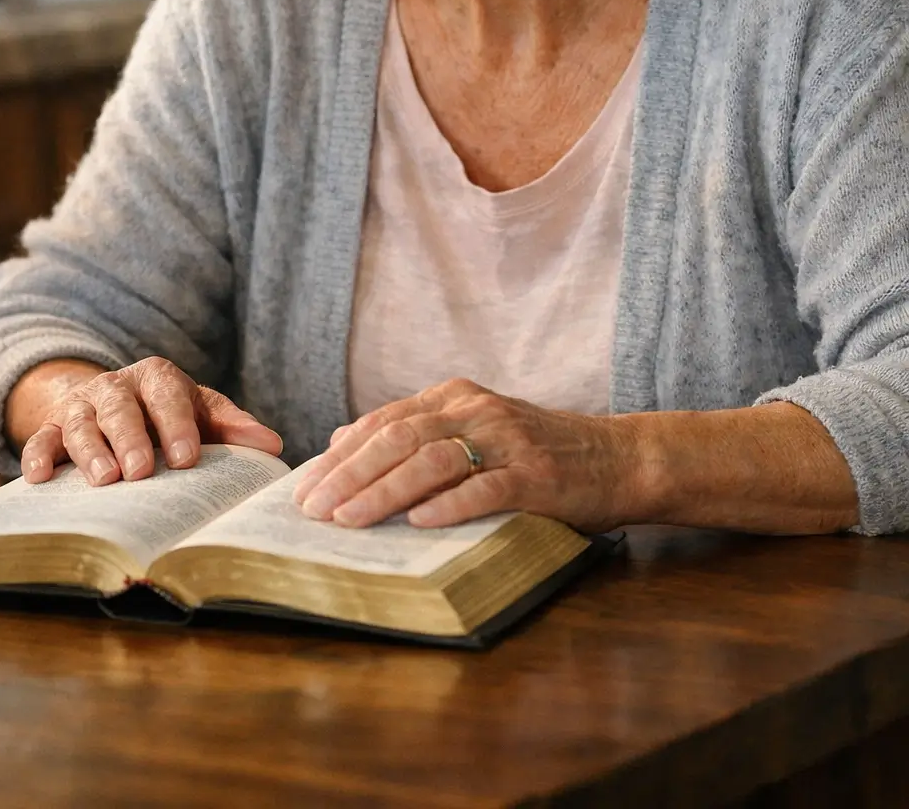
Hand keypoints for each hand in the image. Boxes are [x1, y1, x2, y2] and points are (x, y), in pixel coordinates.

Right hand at [19, 356, 282, 485]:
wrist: (110, 401)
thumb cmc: (166, 413)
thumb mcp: (199, 410)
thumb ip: (231, 426)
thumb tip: (272, 445)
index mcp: (157, 377)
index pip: (168, 395)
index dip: (177, 424)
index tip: (189, 458)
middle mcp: (116, 387)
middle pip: (121, 408)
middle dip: (132, 438)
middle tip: (142, 470)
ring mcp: (80, 406)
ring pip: (81, 423)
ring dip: (91, 451)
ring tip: (106, 481)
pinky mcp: (51, 428)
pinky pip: (41, 439)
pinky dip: (38, 454)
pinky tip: (39, 476)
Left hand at [292, 377, 637, 531]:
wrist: (616, 458)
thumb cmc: (535, 453)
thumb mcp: (470, 430)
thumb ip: (413, 433)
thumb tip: (341, 442)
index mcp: (454, 397)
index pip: (384, 422)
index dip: (340, 456)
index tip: (304, 488)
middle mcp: (476, 410)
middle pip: (399, 437)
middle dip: (349, 474)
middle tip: (313, 509)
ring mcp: (507, 440)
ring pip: (433, 459)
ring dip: (385, 490)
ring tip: (349, 520)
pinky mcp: (536, 475)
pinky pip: (486, 487)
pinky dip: (449, 505)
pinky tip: (418, 523)